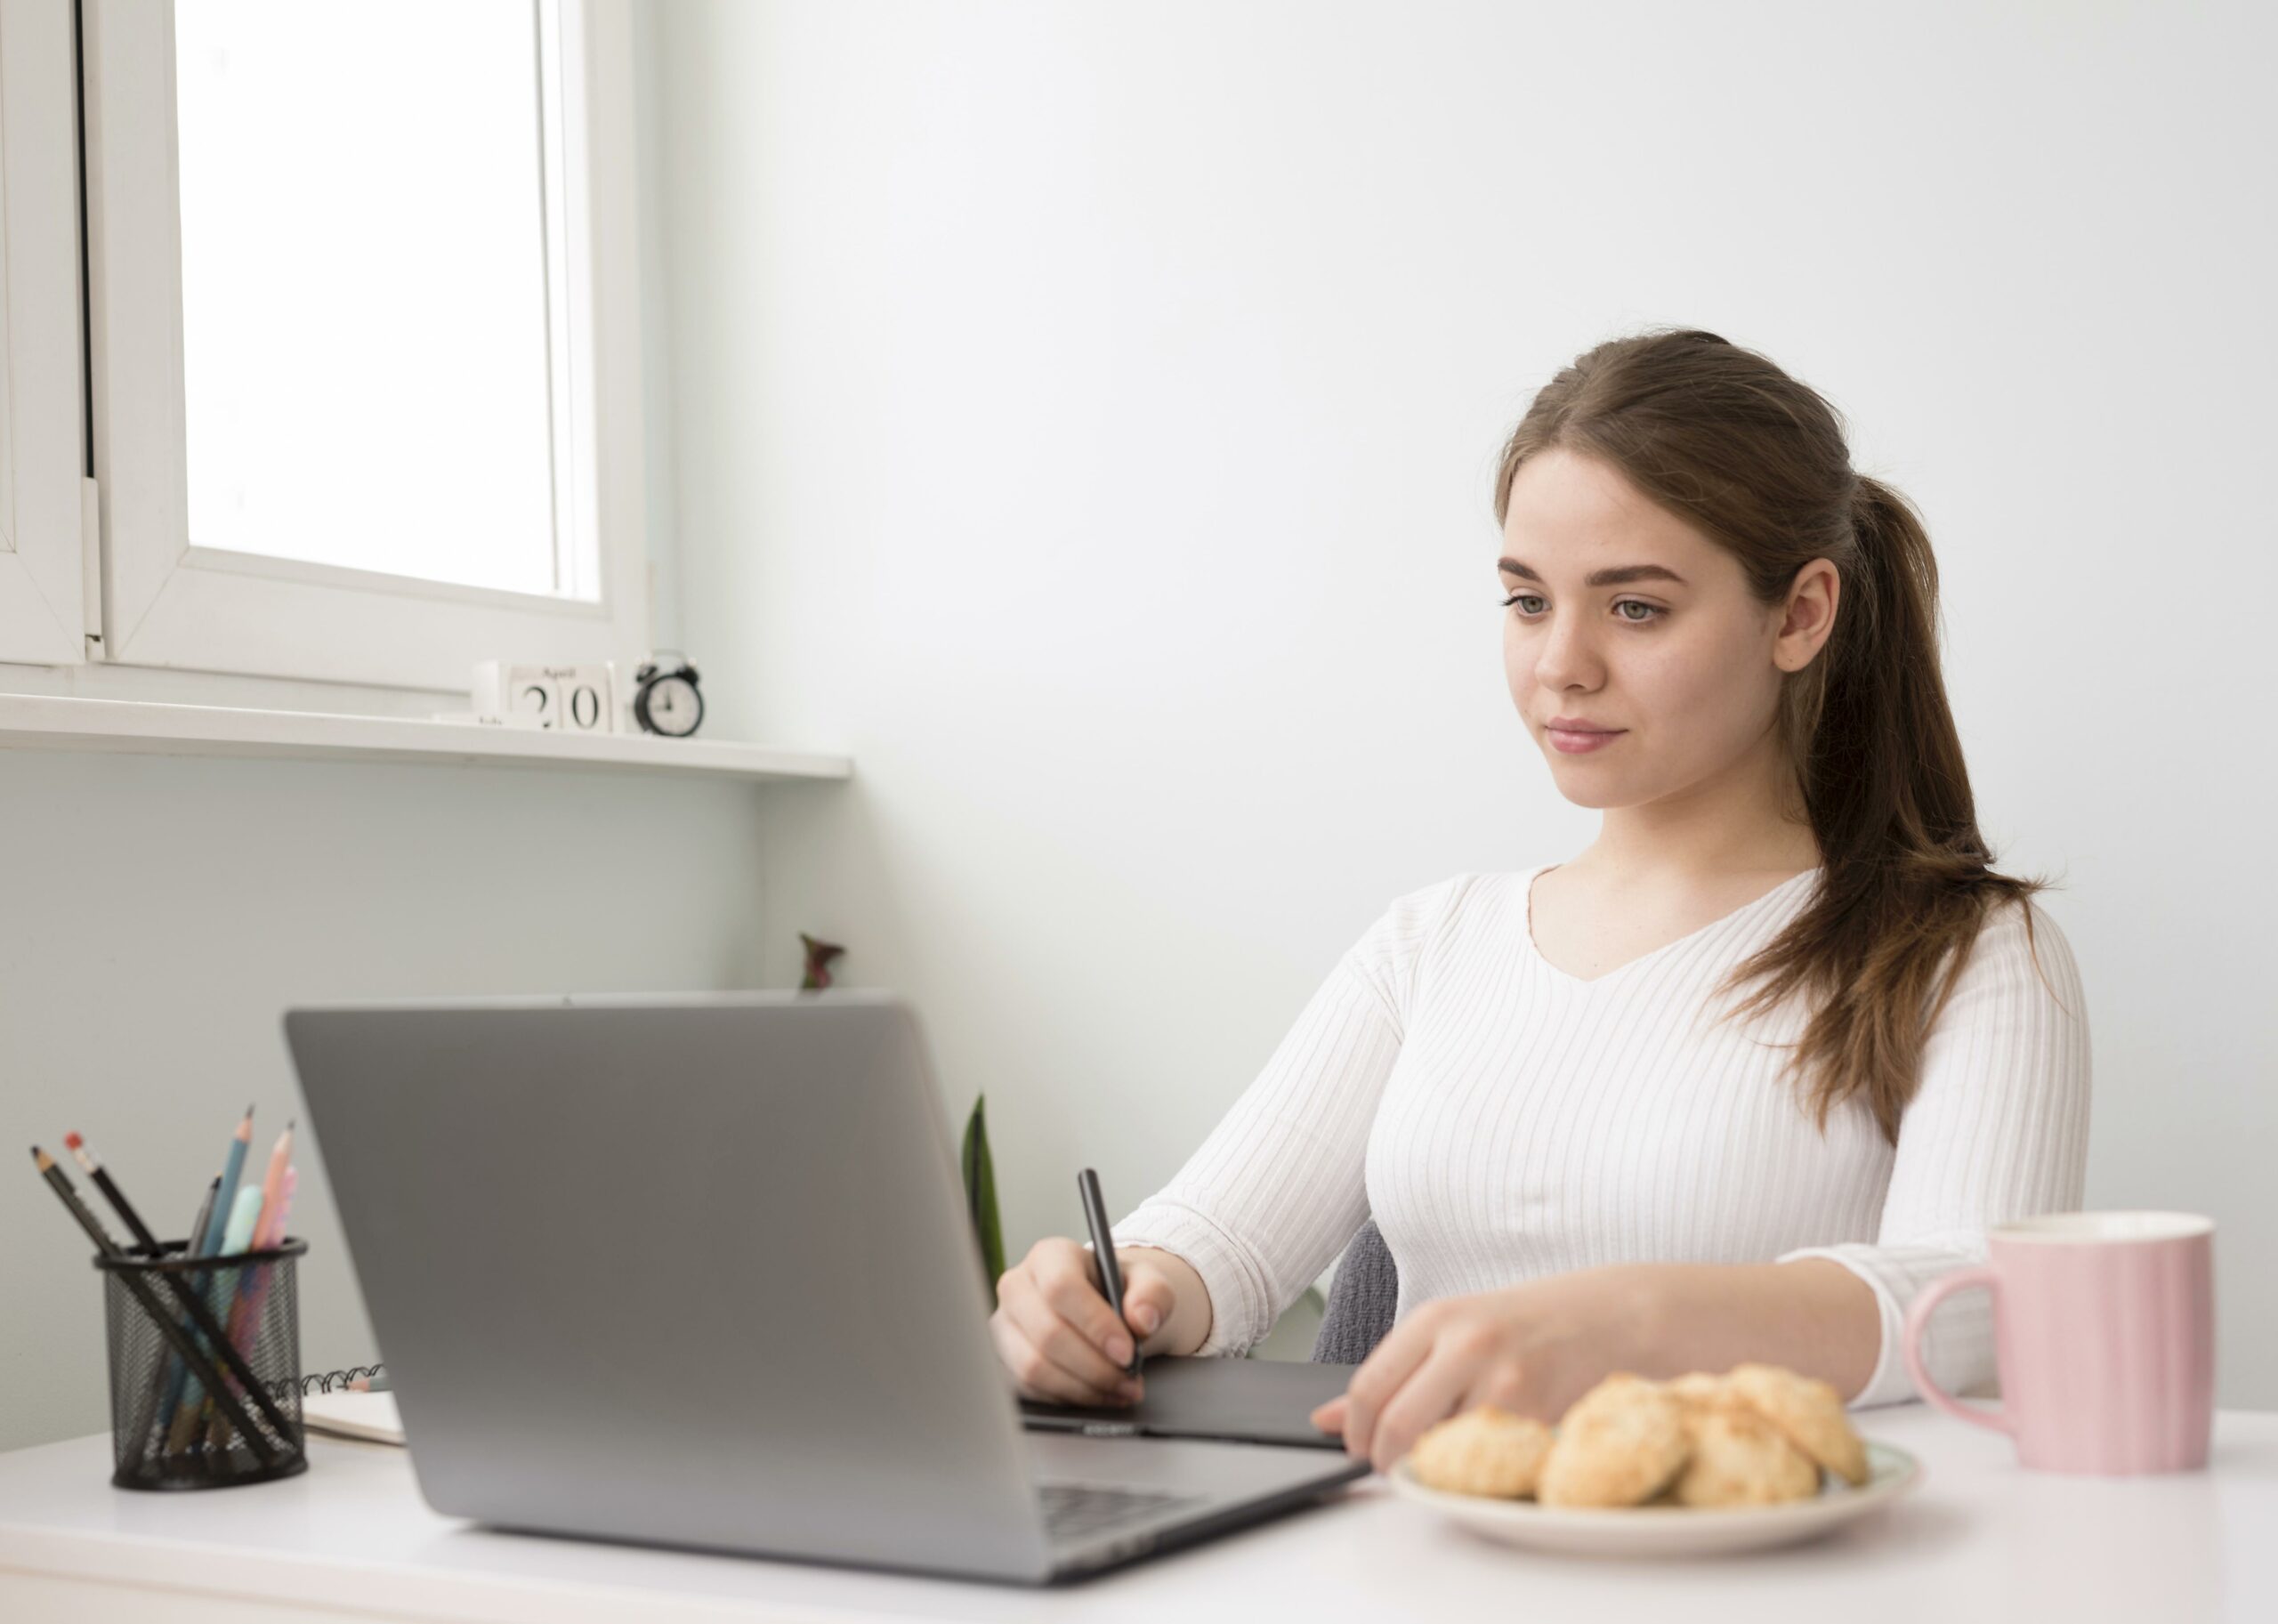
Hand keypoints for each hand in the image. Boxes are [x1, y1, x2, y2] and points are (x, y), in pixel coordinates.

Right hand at [990, 1236, 1180, 1407]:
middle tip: (1129, 1379)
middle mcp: (1017, 1286)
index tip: (1126, 1352)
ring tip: (1119, 1390)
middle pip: (1047, 1333)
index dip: (1094, 1324)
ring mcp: (1004, 1325)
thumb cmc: (1120, 1292)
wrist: (1104, 1310)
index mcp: (1050, 1256)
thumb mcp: (1147, 1282)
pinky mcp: (1002, 1359)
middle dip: (1095, 1366)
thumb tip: (1142, 1319)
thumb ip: (1153, 1293)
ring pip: (1033, 1367)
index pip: (1062, 1287)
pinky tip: (1097, 1395)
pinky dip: (1067, 1399)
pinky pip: (1028, 1389)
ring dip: (1083, 1388)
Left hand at [1307, 1266, 1660, 1473]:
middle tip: (1389, 1467)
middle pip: (1396, 1423)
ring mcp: (1503, 1379)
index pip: (1367, 1388)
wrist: (1609, 1316)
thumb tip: (1324, 1418)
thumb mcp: (1451, 1330)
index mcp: (1435, 1318)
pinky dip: (1475, 1465)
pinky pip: (1486, 1457)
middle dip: (1384, 1459)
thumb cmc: (1522, 1325)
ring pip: (1441, 1446)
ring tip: (1445, 1452)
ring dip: (1434, 1463)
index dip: (1355, 1432)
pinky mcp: (1537, 1413)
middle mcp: (1465, 1344)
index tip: (1358, 1449)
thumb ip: (1392, 1373)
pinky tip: (1485, 1452)